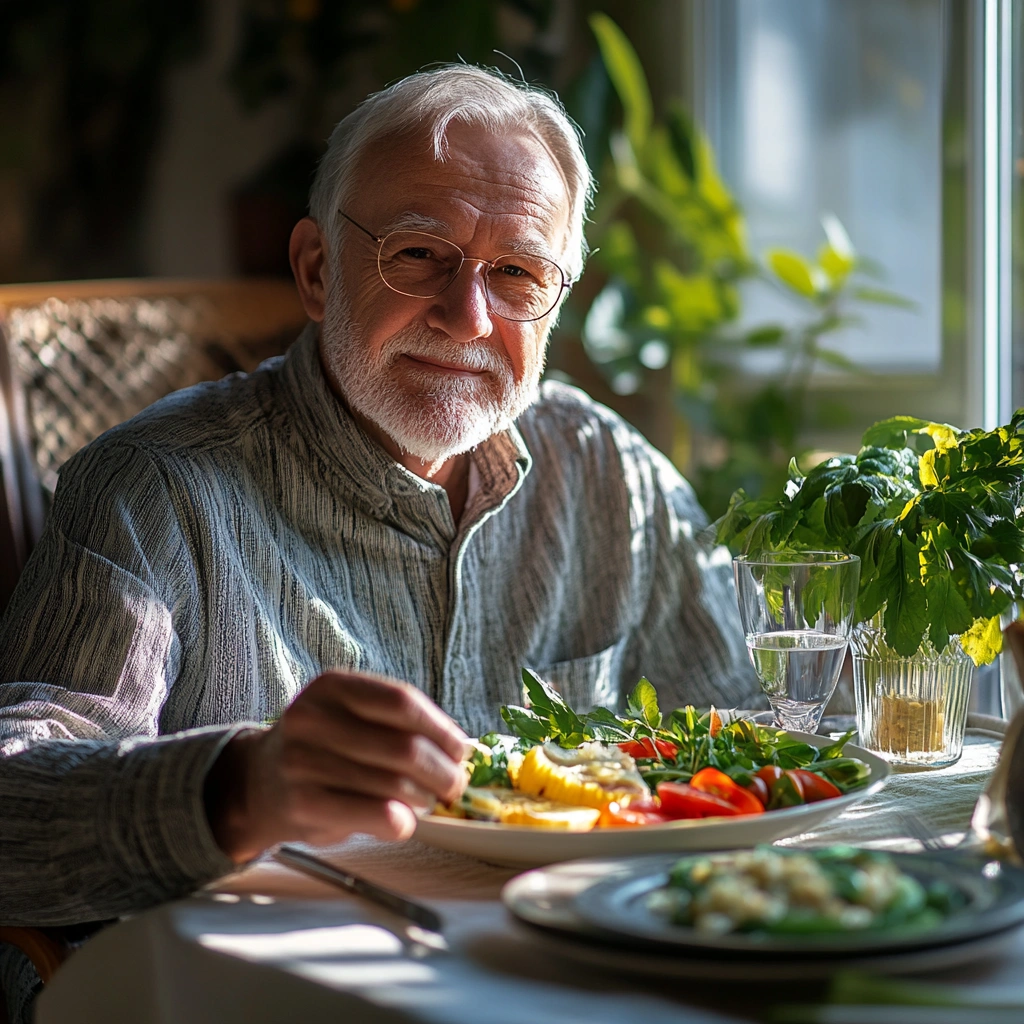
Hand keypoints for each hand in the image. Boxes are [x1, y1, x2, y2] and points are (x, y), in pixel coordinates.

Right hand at [206, 671, 470, 862]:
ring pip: (393, 784)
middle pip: (404, 747)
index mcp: (332, 687)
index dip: (441, 728)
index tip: (460, 749)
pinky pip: (373, 814)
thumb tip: (458, 748)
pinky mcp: (304, 804)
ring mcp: (305, 762)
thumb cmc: (320, 748)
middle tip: (454, 784)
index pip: (402, 702)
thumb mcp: (347, 715)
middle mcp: (313, 719)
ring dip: (424, 798)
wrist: (257, 783)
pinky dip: (400, 822)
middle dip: (442, 770)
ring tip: (427, 801)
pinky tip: (404, 821)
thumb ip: (394, 722)